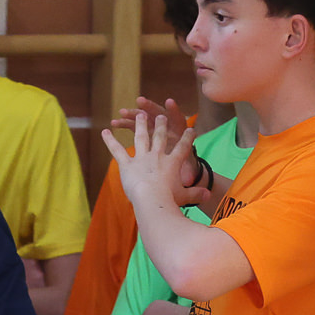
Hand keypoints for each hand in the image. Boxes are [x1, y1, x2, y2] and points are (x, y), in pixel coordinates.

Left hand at [99, 105, 200, 219]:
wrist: (152, 199)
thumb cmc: (169, 200)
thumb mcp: (186, 196)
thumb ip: (197, 194)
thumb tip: (209, 196)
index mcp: (173, 163)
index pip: (183, 148)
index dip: (188, 138)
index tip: (191, 130)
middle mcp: (158, 156)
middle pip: (161, 137)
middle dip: (161, 125)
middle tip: (161, 117)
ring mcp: (141, 158)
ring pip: (141, 137)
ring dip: (140, 124)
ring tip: (140, 114)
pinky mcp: (127, 165)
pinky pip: (117, 150)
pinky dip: (110, 141)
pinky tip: (105, 131)